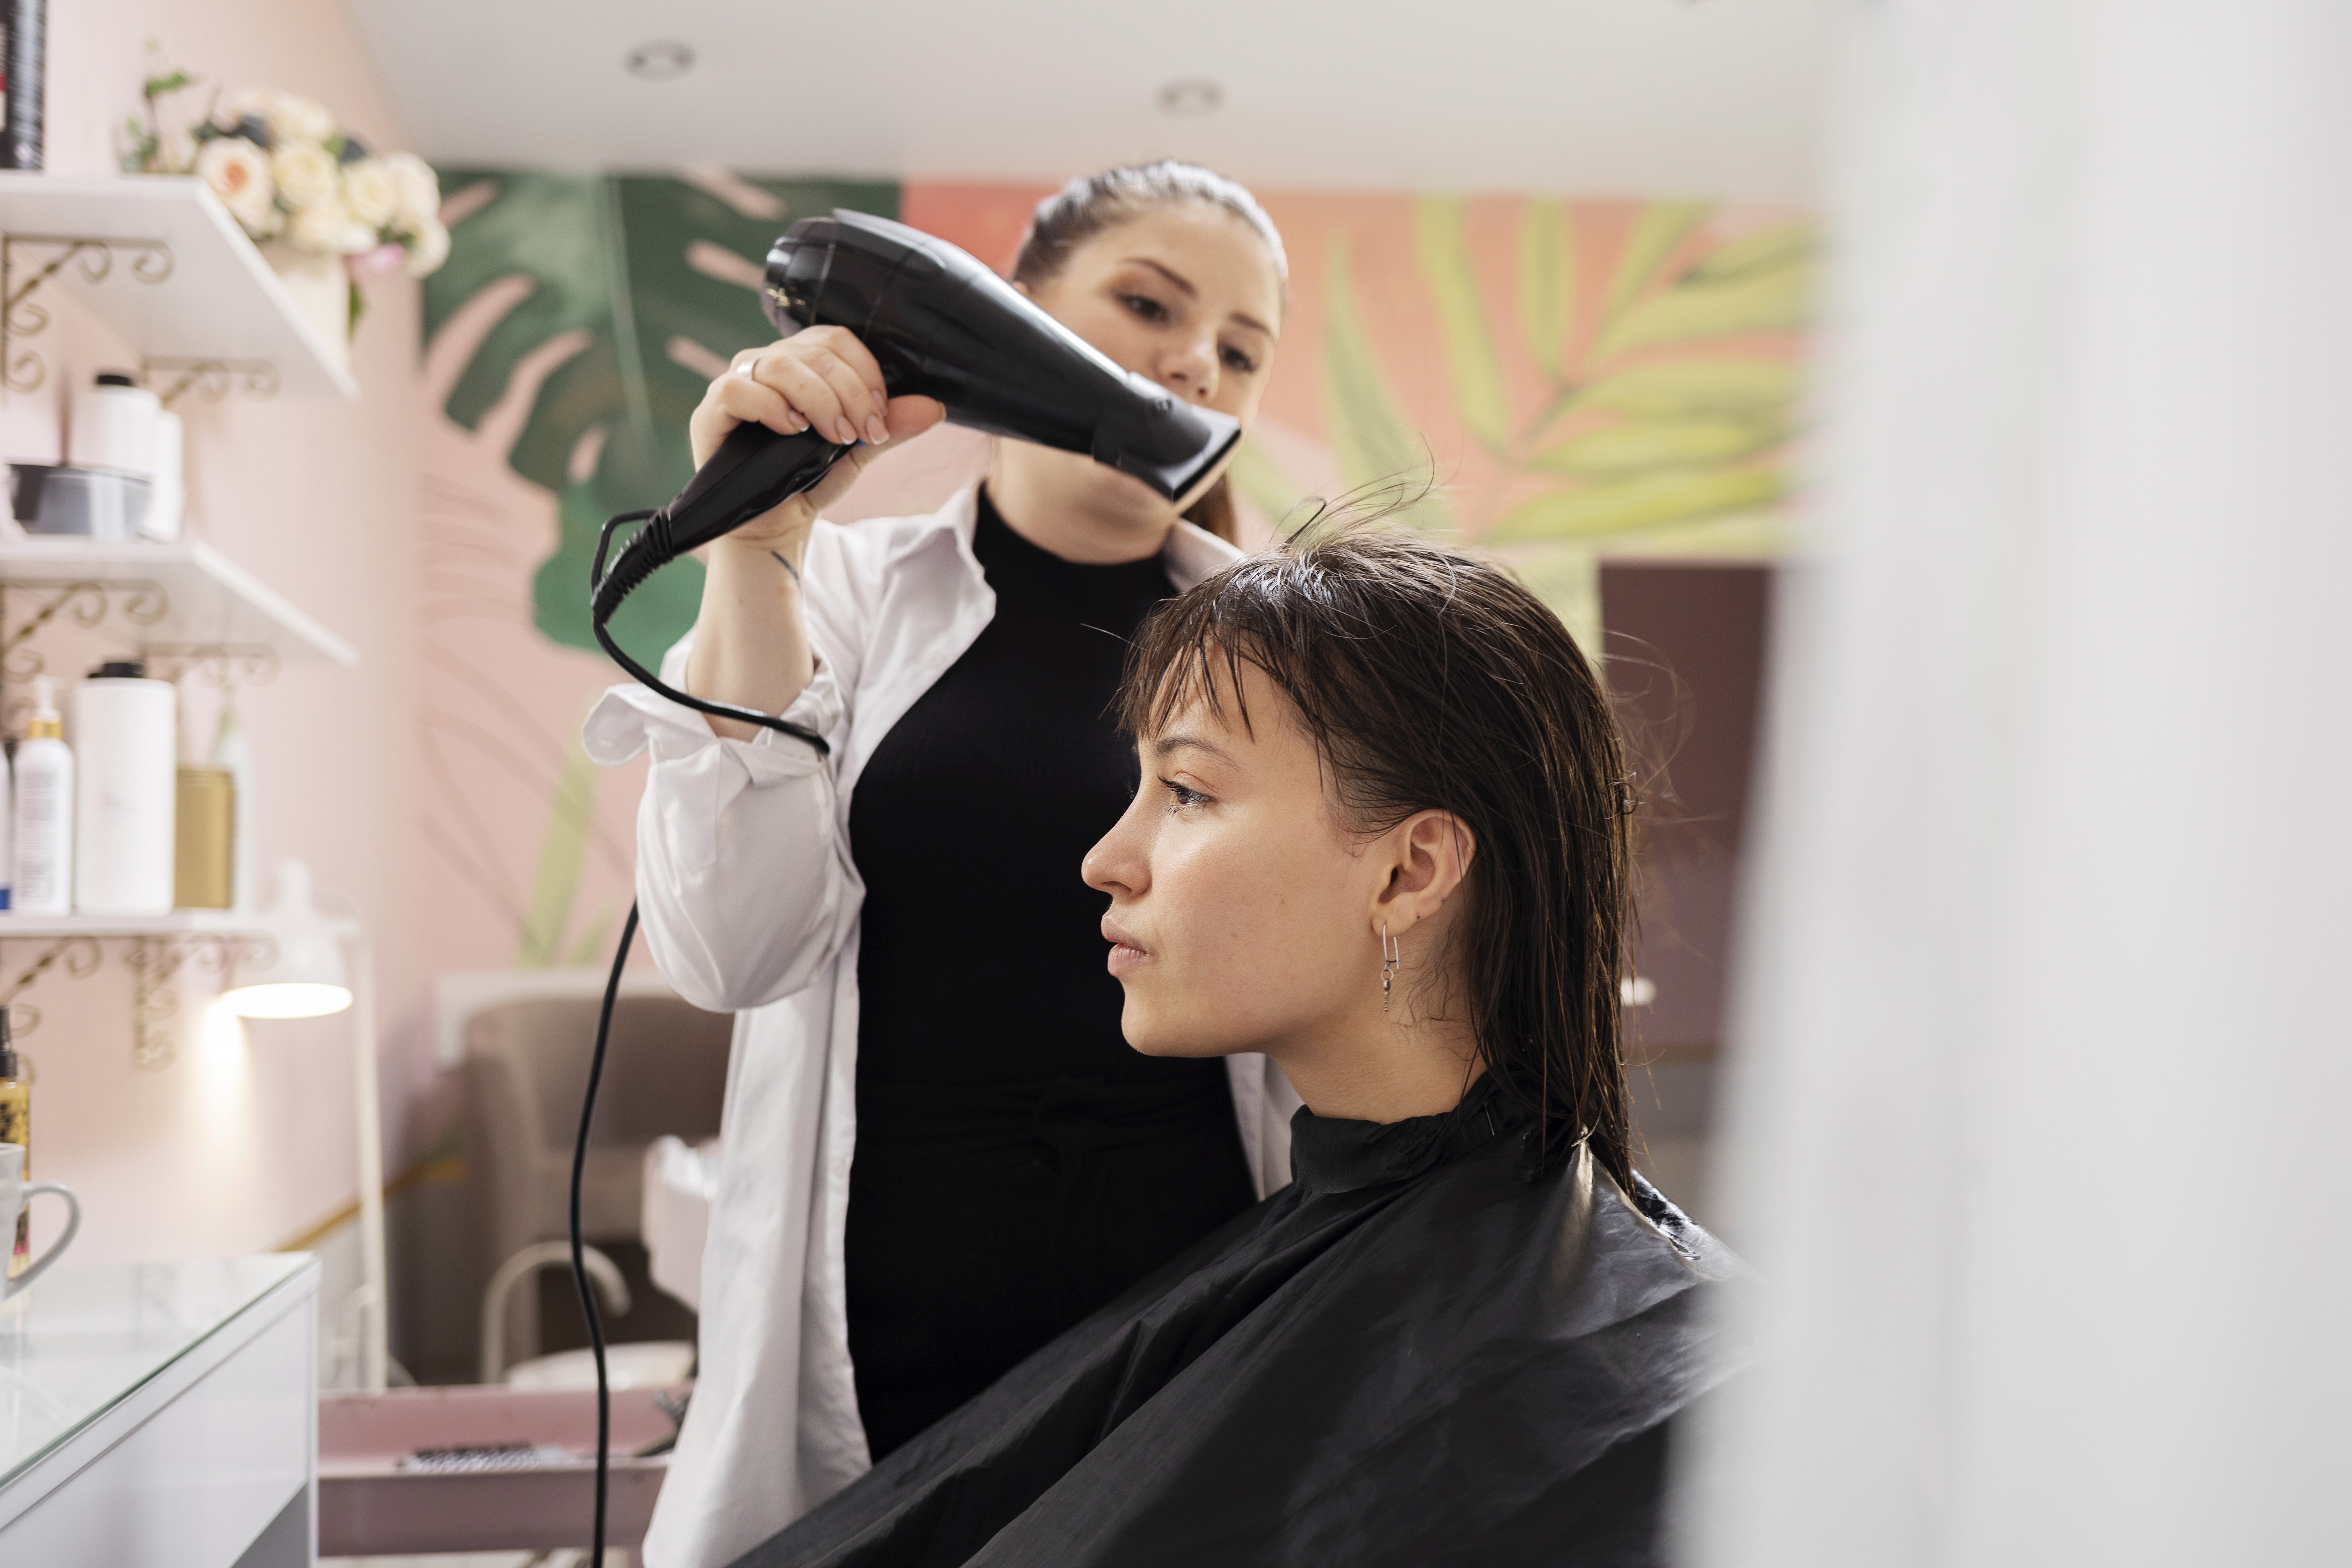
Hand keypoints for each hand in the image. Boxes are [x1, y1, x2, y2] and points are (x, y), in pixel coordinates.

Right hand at [688, 328, 946, 545]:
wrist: (776, 526)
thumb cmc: (811, 482)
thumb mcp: (857, 453)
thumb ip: (890, 427)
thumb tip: (934, 408)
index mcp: (802, 364)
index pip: (836, 340)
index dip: (865, 374)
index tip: (880, 418)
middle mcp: (768, 365)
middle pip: (813, 351)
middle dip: (849, 394)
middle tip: (864, 434)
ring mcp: (737, 383)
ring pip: (779, 364)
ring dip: (818, 400)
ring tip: (835, 437)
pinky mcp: (712, 411)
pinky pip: (737, 388)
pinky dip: (769, 406)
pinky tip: (792, 430)